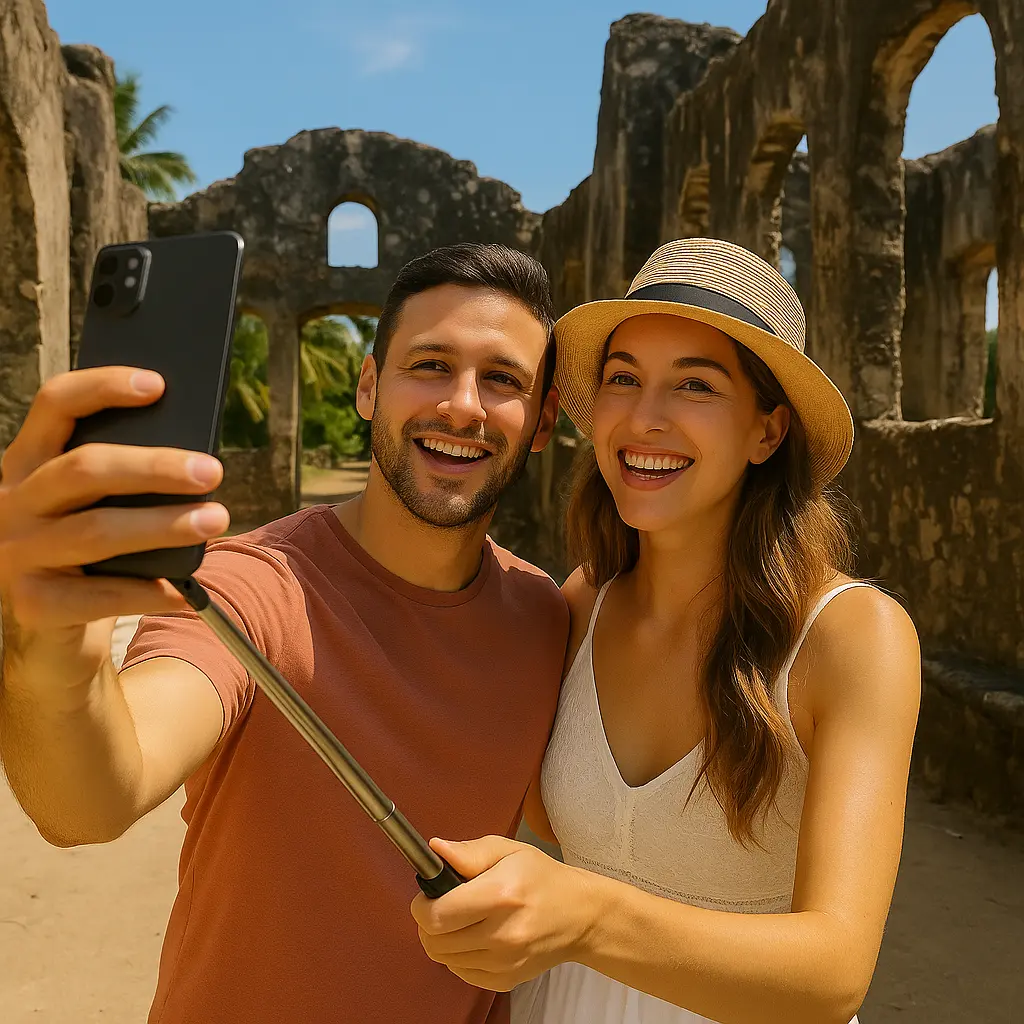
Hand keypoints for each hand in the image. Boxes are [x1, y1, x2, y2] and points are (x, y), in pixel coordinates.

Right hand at [0, 367, 229, 680]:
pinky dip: (148, 592)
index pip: (55, 405)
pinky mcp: (31, 603)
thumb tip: (193, 460)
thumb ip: (122, 478)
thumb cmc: (87, 552)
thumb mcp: (93, 504)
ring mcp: (15, 553)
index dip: (103, 387)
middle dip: (155, 468)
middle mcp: (11, 502)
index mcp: (26, 462)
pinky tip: (185, 591)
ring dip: (163, 525)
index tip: (158, 384)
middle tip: (212, 472)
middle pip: (84, 468)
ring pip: (96, 531)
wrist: (49, 628)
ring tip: (215, 520)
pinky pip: (98, 596)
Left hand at [410, 835, 594, 991]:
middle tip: (444, 906)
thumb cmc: (542, 878)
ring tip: (462, 920)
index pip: (436, 915)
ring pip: (444, 958)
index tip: (426, 895)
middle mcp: (502, 934)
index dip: (421, 906)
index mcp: (501, 895)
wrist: (579, 916)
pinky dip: (459, 956)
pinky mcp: (505, 981)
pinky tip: (475, 937)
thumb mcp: (509, 851)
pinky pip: (461, 972)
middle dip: (429, 921)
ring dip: (443, 939)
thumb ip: (468, 852)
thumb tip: (434, 851)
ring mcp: (504, 962)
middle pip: (434, 941)